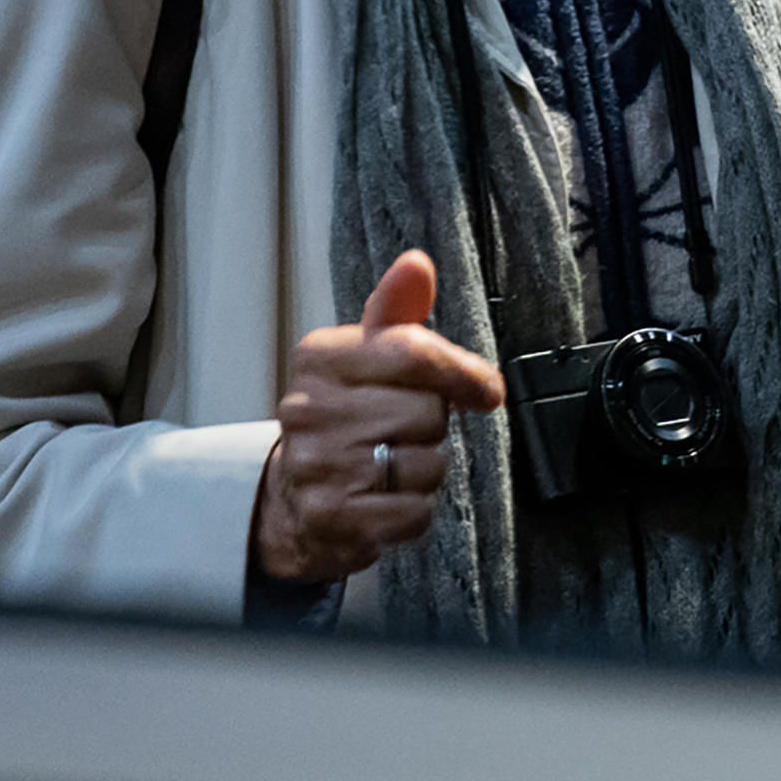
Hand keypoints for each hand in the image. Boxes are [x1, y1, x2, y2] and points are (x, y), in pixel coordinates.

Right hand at [247, 249, 507, 588]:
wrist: (296, 494)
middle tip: (400, 432)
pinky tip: (388, 499)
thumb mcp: (369, 354)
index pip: (413, 352)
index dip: (462, 373)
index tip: (484, 388)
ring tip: (390, 465)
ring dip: (425, 471)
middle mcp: (308, 408)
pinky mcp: (329, 516)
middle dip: (431, 426)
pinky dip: (415, 511)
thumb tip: (416, 264)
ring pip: (427, 464)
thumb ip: (399, 311)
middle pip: (427, 412)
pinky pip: (415, 512)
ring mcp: (315, 464)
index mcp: (320, 357)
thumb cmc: (349, 414)